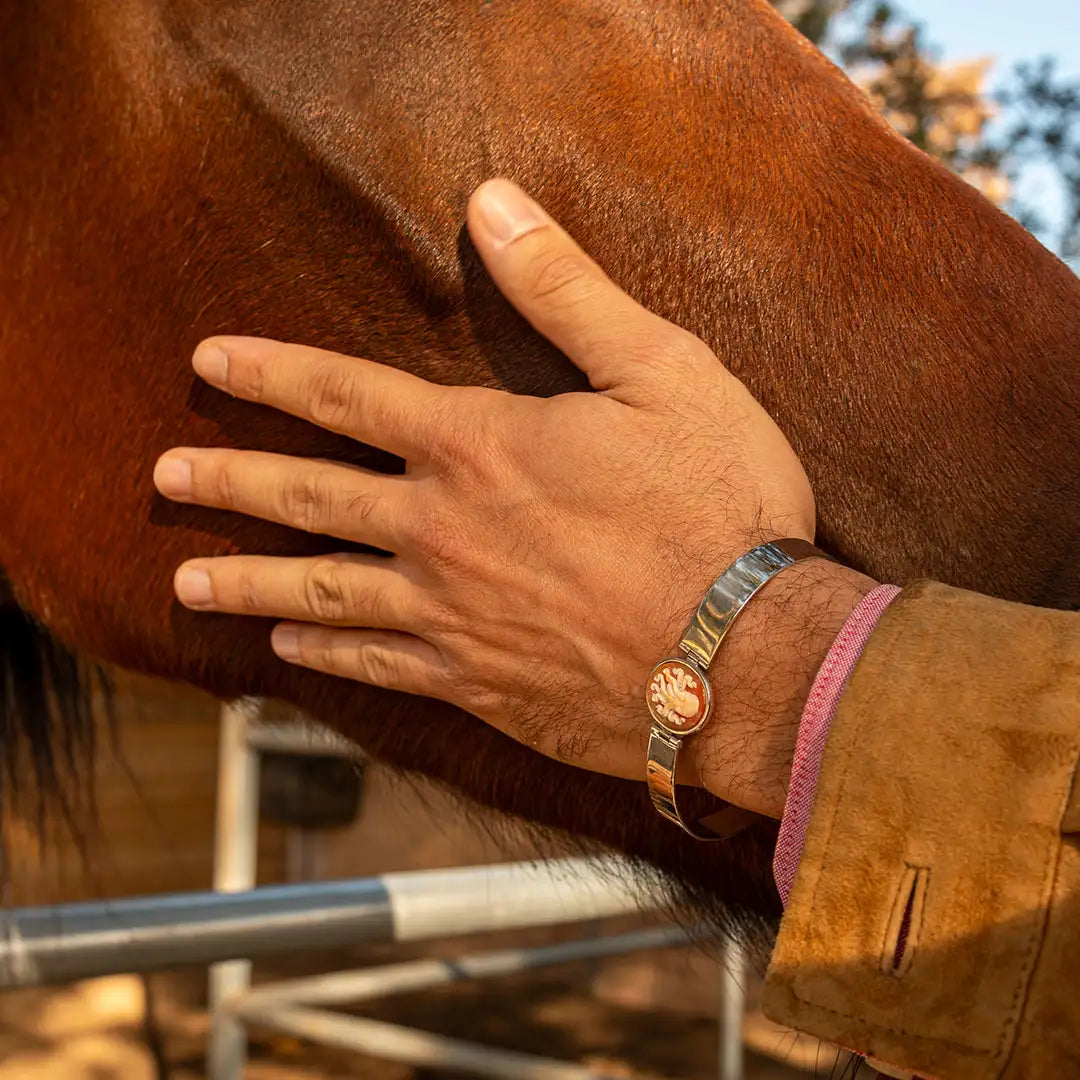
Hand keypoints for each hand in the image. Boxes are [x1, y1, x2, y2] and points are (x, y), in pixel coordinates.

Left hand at [154, 178, 875, 817]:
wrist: (748, 657)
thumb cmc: (719, 506)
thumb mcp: (663, 371)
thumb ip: (566, 290)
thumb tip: (492, 203)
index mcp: (480, 447)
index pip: (347, 395)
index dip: (274, 372)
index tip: (209, 362)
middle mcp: (443, 532)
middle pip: (308, 499)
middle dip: (229, 481)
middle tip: (162, 477)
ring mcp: (451, 617)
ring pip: (319, 596)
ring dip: (247, 586)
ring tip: (185, 584)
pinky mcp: (478, 685)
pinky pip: (377, 669)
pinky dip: (325, 660)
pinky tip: (289, 656)